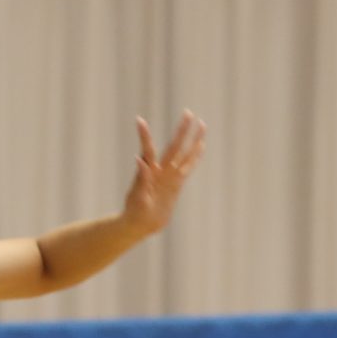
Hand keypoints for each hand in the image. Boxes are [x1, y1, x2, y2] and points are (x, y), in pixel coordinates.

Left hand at [123, 109, 205, 236]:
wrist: (140, 224)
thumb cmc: (135, 213)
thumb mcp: (137, 198)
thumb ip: (140, 180)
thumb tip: (140, 159)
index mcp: (148, 173)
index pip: (147, 149)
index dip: (144, 135)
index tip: (139, 120)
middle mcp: (159, 171)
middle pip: (173, 147)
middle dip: (181, 131)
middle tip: (188, 113)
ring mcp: (169, 176)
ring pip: (184, 154)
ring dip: (192, 140)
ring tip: (201, 124)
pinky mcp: (176, 184)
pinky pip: (188, 167)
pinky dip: (195, 157)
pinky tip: (201, 146)